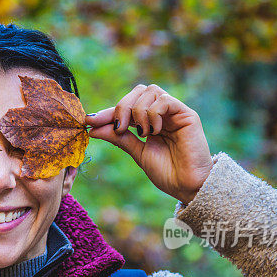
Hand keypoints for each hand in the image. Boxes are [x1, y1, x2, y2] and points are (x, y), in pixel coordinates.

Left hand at [86, 84, 213, 204]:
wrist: (186, 186)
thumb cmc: (166, 172)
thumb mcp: (137, 152)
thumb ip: (119, 137)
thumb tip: (92, 127)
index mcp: (149, 122)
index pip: (127, 107)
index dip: (108, 112)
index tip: (89, 121)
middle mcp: (162, 113)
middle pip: (138, 91)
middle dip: (123, 107)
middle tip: (120, 128)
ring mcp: (174, 112)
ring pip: (150, 92)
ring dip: (139, 112)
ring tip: (144, 134)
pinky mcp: (187, 115)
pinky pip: (164, 101)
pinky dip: (154, 114)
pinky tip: (156, 131)